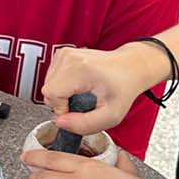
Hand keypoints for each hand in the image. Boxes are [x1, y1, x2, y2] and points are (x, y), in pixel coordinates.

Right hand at [40, 44, 165, 134]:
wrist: (130, 67)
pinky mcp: (62, 54)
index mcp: (80, 69)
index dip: (62, 109)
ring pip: (48, 85)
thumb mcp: (111, 115)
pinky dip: (62, 87)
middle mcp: (69, 57)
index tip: (79, 110)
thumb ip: (84, 125)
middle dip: (62, 104)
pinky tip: (78, 86)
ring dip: (62, 96)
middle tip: (84, 104)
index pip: (51, 94)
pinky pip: (51, 78)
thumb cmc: (123, 88)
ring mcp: (64, 54)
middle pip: (47, 91)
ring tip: (83, 94)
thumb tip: (59, 122)